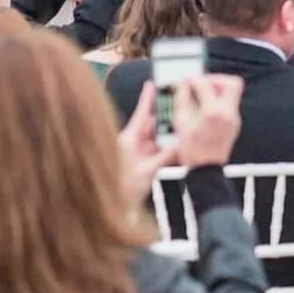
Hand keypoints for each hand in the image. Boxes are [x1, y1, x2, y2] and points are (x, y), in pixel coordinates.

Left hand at [118, 85, 178, 207]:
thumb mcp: (147, 171)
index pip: (140, 114)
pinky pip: (153, 151)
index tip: (152, 84)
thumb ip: (165, 157)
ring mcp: (134, 153)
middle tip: (180, 113)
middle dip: (165, 121)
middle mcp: (130, 144)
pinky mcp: (137, 163)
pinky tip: (175, 151)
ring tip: (182, 133)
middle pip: (151, 126)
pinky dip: (163, 150)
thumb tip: (180, 145)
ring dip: (166, 139)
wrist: (111, 209)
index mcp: (129, 140)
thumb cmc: (122, 189)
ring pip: (153, 139)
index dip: (147, 98)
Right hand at [173, 74, 242, 168]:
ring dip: (219, 89)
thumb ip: (182, 101)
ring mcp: (234, 119)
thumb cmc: (192, 152)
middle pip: (232, 83)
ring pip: (233, 93)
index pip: (206, 85)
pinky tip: (206, 106)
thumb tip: (182, 86)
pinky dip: (219, 100)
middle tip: (202, 83)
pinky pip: (231, 104)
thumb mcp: (180, 124)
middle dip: (216, 79)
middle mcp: (228, 114)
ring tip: (203, 94)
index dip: (195, 79)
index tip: (188, 79)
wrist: (206, 170)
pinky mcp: (235, 123)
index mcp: (212, 113)